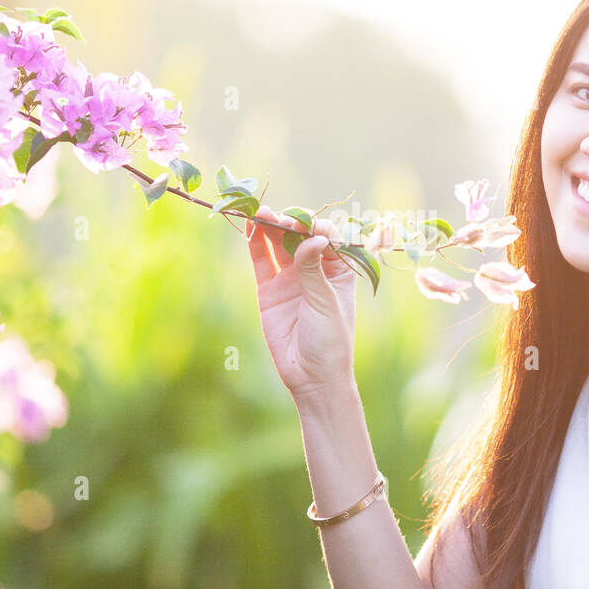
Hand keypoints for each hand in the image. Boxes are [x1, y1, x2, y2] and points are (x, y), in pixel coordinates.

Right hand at [245, 204, 357, 398]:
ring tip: (261, 212)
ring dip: (271, 226)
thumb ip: (313, 270)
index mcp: (339, 270)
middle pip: (300, 236)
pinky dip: (255, 241)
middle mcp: (314, 268)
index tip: (308, 226)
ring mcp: (290, 277)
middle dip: (291, 222)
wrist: (311, 376)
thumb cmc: (330, 340)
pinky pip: (261, 259)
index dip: (317, 228)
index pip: (328, 238)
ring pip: (278, 243)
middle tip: (282, 218)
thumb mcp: (325, 303)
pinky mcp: (268, 288)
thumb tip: (312, 237)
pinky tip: (249, 224)